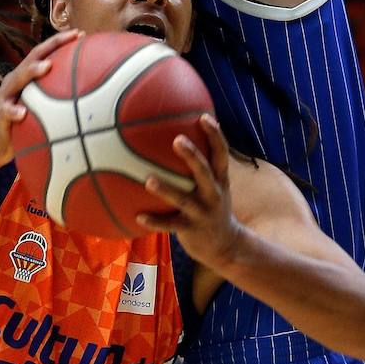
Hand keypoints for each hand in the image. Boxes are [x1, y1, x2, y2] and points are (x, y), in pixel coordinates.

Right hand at [0, 29, 79, 167]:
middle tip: (70, 38)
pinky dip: (13, 111)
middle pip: (32, 58)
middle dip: (51, 46)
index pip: (44, 54)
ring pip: (17, 80)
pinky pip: (6, 111)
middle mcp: (15, 82)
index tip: (80, 33)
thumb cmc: (25, 125)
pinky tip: (22, 114)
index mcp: (26, 78)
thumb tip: (92, 98)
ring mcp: (5, 97)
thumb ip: (57, 98)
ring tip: (47, 67)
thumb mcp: (42, 109)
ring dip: (31, 72)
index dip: (60, 42)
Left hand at [136, 115, 241, 272]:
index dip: (215, 135)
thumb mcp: (215, 187)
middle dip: (192, 155)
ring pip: (184, 199)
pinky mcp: (191, 230)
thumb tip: (180, 136)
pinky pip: (170, 225)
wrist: (226, 247)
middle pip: (205, 171)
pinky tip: (138, 216)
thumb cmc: (212, 207)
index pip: (221, 153)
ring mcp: (203, 213)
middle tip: (177, 139)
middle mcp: (214, 194)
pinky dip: (154, 221)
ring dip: (166, 189)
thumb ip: (202, 167)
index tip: (203, 117)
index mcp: (220, 180)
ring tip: (149, 180)